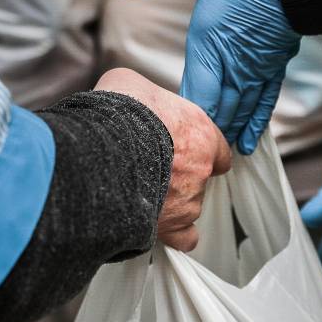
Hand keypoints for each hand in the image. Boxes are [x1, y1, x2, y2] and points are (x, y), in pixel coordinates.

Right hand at [96, 68, 230, 251]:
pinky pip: (183, 238)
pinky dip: (175, 236)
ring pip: (188, 206)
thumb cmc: (118, 113)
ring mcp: (186, 199)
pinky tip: (160, 227)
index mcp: (200, 133)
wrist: (102, 147)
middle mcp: (199, 169)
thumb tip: (128, 95)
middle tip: (152, 168)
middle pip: (200, 178)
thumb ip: (142, 96)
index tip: (188, 152)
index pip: (218, 149)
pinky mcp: (169, 225)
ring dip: (170, 202)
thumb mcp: (130, 83)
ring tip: (141, 193)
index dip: (202, 152)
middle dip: (178, 175)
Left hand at [108, 0, 298, 154]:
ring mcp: (258, 67)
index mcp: (211, 43)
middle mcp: (235, 63)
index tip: (170, 141)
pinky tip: (247, 141)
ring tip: (210, 157)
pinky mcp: (276, 64)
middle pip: (216, 113)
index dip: (184, 124)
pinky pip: (265, 102)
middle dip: (201, 136)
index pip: (195, 100)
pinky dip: (254, 123)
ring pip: (239, 112)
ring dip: (224, 134)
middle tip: (185, 159)